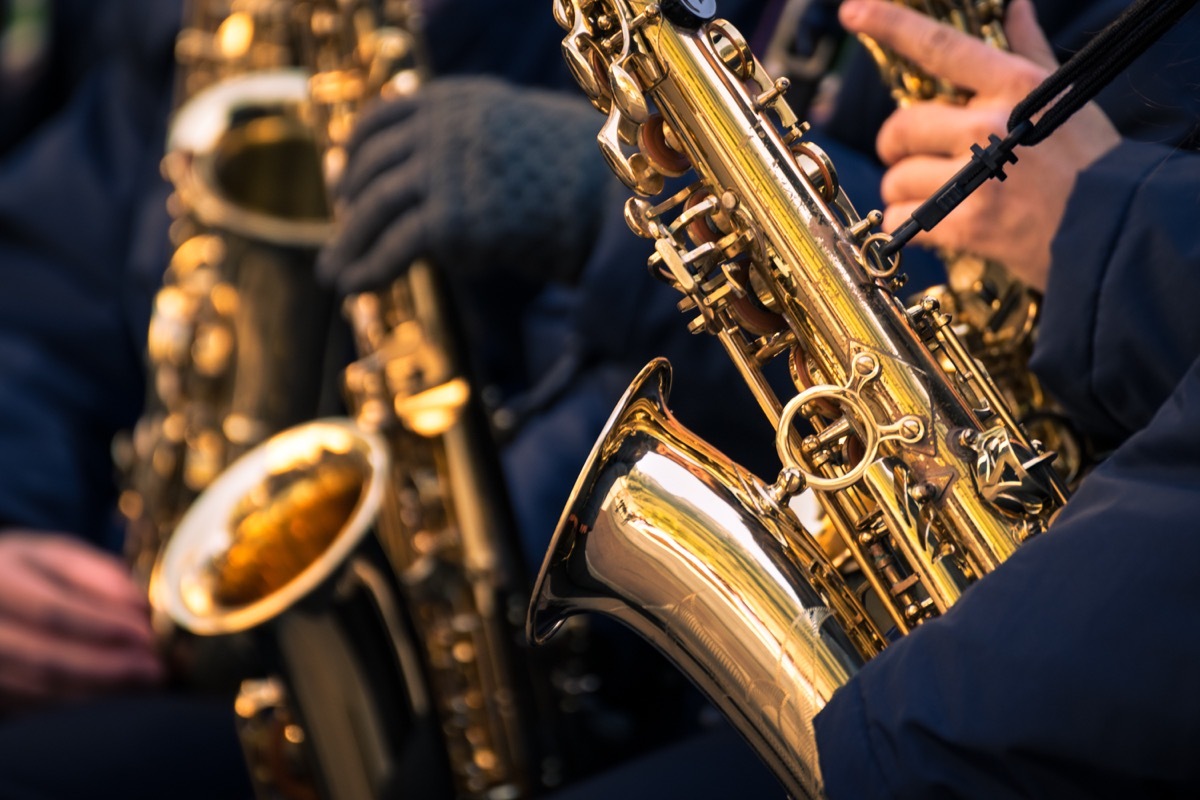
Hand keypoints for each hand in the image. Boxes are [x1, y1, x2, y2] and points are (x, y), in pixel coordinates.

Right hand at [0, 532, 163, 712]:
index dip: (103, 626)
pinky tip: (112, 691)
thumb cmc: (22, 570)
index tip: (146, 634)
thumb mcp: (53, 556)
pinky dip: (77, 699)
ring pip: (39, 688)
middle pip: (45, 659)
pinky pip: (32, 704)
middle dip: (107, 667)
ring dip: (97, 688)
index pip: (52, 612)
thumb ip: (96, 574)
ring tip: (142, 682)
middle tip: (154, 669)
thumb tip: (138, 604)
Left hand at [318, 76, 611, 294]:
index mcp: (456, 100)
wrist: (613, 201)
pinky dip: (369, 268)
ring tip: (333, 275)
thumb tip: (436, 189)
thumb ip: (471, 146)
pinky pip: (395, 244)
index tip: (345, 187)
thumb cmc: (578, 178)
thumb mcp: (515, 138)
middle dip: (348, 207)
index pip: (382, 120)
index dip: (355, 156)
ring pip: (374, 206)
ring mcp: (446, 169)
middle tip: (340, 240)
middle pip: (372, 166)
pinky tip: (355, 287)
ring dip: (348, 244)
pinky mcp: (453, 218)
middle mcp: (443, 127)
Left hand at [839, 0, 1120, 291]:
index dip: (891, 24)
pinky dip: (908, 224)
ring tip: (937, 195)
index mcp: (1012, 85)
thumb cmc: (1090, 160)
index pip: (939, 46)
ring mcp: (975, 177)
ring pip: (897, 178)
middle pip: (901, 126)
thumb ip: (1027, 49)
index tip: (855, 11)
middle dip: (899, 146)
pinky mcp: (967, 224)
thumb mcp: (1064, 95)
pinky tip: (936, 223)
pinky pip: (902, 218)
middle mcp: (988, 126)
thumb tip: (1014, 6)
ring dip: (905, 190)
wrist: (1114, 228)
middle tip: (917, 156)